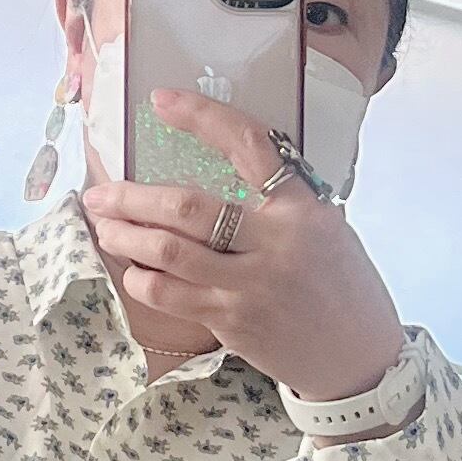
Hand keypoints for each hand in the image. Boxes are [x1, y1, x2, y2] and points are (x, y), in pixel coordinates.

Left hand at [84, 87, 409, 407]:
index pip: (250, 146)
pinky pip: (172, 296)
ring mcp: (252, 287)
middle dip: (132, 198)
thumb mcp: (327, 229)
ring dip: (127, 237)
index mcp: (304, 209)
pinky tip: (134, 271)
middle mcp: (277, 244)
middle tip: (101, 193)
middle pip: (188, 209)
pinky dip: (143, 279)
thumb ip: (282, 201)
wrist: (360, 360)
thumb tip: (222, 168)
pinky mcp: (234, 323)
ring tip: (104, 227)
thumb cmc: (343, 287)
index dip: (202, 117)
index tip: (161, 101)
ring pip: (169, 254)